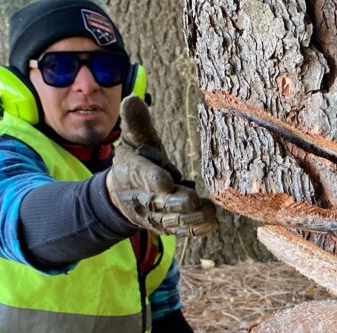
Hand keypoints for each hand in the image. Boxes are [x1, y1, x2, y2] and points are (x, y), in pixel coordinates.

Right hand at [107, 96, 217, 236]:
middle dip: (176, 202)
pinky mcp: (167, 225)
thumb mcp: (133, 139)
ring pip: (172, 219)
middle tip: (192, 200)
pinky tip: (212, 223)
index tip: (166, 181)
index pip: (143, 176)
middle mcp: (143, 197)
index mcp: (132, 172)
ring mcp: (155, 214)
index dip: (153, 179)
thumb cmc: (136, 160)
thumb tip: (132, 99)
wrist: (124, 194)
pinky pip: (181, 229)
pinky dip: (196, 228)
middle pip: (160, 202)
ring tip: (208, 211)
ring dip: (190, 218)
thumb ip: (136, 123)